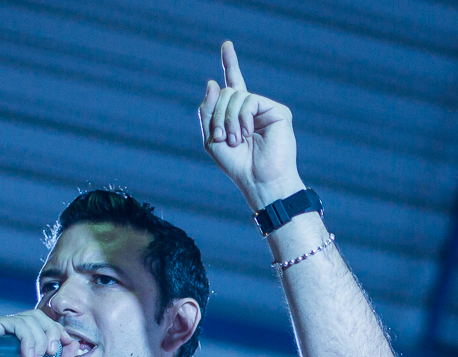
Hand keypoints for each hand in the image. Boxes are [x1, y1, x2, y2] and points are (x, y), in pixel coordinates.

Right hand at [0, 311, 79, 356]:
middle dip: (51, 333)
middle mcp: (11, 328)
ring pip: (29, 319)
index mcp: (23, 336)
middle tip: (50, 353)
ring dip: (38, 341)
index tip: (65, 343)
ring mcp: (0, 325)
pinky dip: (27, 338)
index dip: (58, 330)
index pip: (45, 321)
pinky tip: (25, 355)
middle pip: (39, 315)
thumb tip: (74, 343)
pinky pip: (16, 322)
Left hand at [199, 41, 302, 209]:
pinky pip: (250, 100)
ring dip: (229, 119)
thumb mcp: (212, 140)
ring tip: (236, 140)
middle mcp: (252, 109)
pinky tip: (247, 133)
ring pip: (236, 95)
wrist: (259, 181)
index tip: (227, 46)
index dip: (230, 64)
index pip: (233, 85)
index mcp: (238, 114)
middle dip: (218, 113)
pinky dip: (242, 117)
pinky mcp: (278, 111)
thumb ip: (208, 112)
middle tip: (223, 137)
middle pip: (226, 92)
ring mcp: (266, 109)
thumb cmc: (237, 166)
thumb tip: (212, 82)